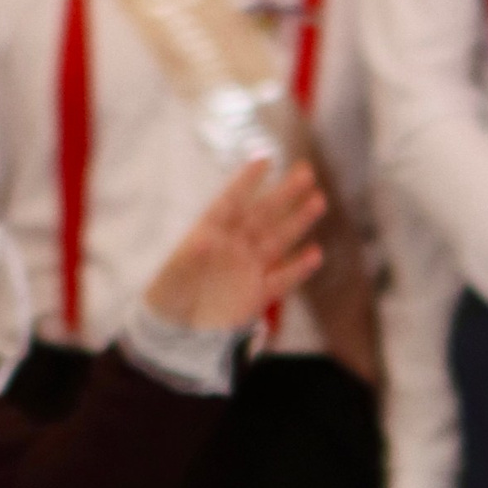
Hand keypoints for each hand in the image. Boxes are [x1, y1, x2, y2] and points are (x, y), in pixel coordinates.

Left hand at [142, 158, 325, 332]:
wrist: (176, 328)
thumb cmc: (170, 294)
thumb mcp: (174, 276)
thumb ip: (190, 259)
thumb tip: (206, 242)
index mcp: (210, 233)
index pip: (232, 202)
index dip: (248, 182)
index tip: (266, 160)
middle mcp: (234, 246)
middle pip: (263, 215)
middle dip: (284, 195)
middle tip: (306, 173)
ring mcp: (248, 269)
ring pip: (277, 241)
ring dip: (297, 222)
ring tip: (318, 201)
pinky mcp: (257, 294)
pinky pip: (282, 280)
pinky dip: (298, 269)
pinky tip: (315, 254)